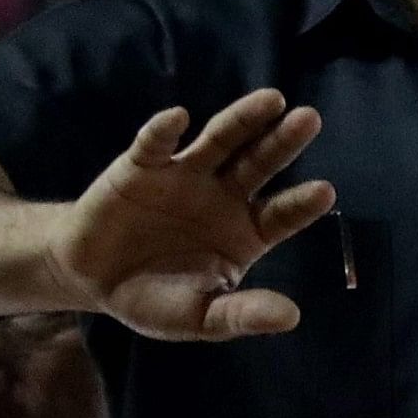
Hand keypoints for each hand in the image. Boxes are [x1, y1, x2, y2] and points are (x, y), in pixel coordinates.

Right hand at [49, 91, 338, 341]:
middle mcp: (224, 195)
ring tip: (272, 99)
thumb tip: (292, 318)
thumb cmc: (154, 297)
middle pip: (261, 163)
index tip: (325, 191)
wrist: (92, 278)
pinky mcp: (142, 166)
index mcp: (247, 231)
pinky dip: (164, 131)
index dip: (302, 203)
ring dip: (243, 120)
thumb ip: (238, 314)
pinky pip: (154, 144)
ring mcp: (186, 176)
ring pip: (220, 141)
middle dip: (284, 142)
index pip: (282, 214)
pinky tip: (178, 118)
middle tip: (310, 118)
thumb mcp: (196, 316)